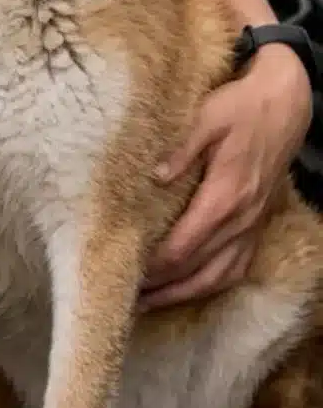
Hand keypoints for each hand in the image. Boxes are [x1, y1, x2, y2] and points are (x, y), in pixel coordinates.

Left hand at [143, 43, 312, 310]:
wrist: (285, 104)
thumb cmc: (240, 108)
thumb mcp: (207, 118)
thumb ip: (180, 149)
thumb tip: (154, 177)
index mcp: (225, 196)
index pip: (183, 245)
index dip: (153, 266)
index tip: (122, 274)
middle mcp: (242, 219)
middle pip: (197, 268)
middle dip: (161, 287)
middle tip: (124, 298)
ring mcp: (252, 225)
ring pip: (218, 276)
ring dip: (182, 293)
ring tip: (147, 303)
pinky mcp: (257, 225)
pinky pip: (235, 268)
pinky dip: (209, 285)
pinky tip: (186, 289)